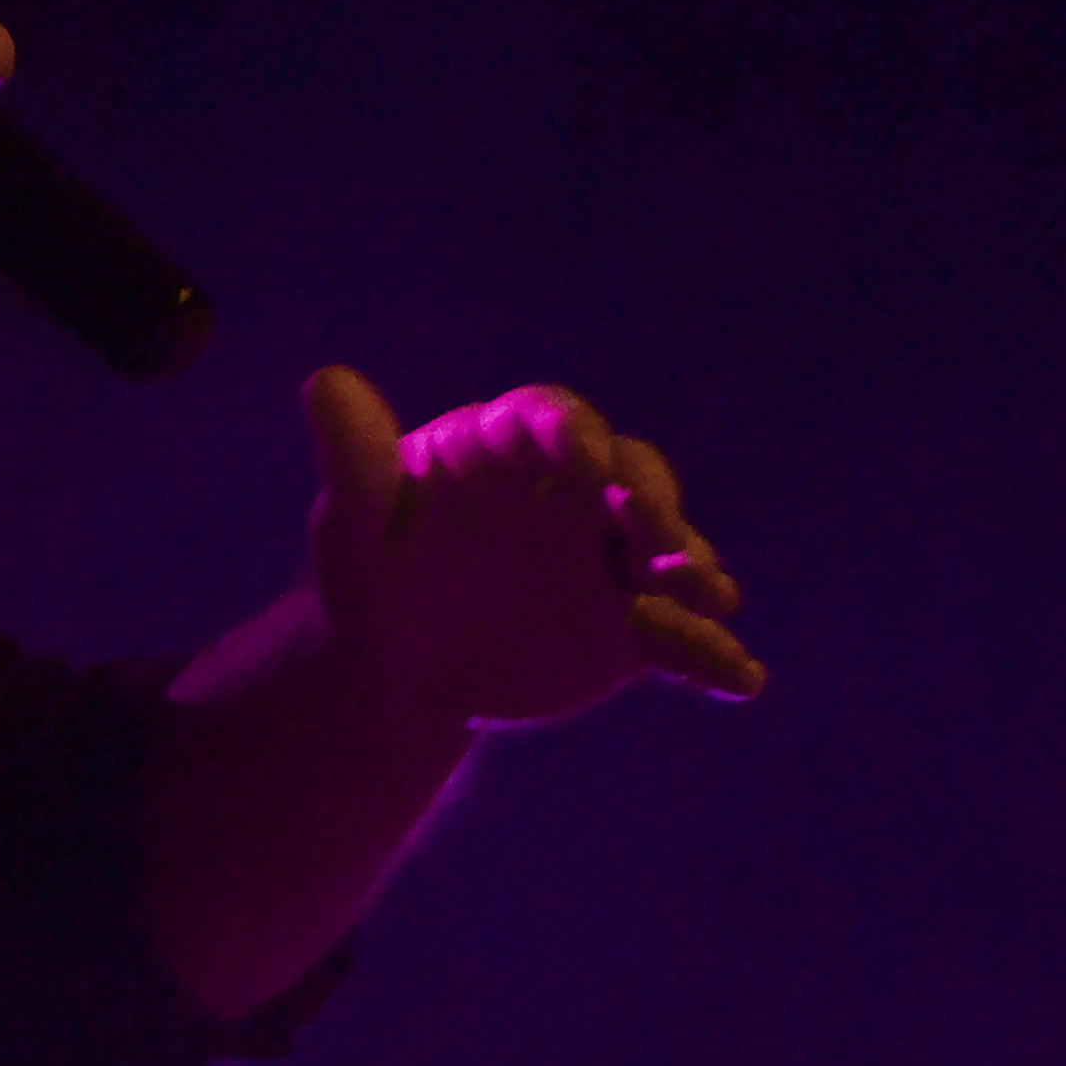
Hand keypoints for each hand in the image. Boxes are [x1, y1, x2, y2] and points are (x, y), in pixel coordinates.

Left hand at [302, 365, 765, 729]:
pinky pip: (682, 638)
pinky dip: (711, 656)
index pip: (551, 422)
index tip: (583, 459)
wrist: (396, 664)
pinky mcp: (632, 629)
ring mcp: (611, 560)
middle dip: (652, 498)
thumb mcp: (353, 522)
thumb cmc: (370, 572)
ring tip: (705, 596)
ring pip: (672, 552)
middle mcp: (576, 494)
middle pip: (635, 476)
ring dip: (695, 570)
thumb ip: (354, 458)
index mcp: (510, 448)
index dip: (572, 435)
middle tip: (654, 530)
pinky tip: (739, 682)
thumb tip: (326, 384)